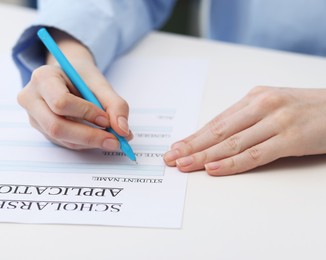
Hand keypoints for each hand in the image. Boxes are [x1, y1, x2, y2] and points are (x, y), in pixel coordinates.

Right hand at [17, 29, 131, 149]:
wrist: (68, 75)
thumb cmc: (81, 76)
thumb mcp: (100, 83)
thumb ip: (115, 105)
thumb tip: (123, 131)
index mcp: (43, 78)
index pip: (61, 102)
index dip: (85, 113)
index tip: (107, 119)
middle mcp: (31, 98)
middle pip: (56, 126)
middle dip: (89, 136)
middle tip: (115, 140)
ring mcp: (33, 117)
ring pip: (61, 138)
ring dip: (89, 142)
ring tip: (112, 138)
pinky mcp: (42, 130)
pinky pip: (64, 142)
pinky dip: (85, 143)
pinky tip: (98, 136)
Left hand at [164, 86, 325, 175]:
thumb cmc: (306, 108)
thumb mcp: (273, 105)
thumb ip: (247, 118)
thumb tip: (218, 137)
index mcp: (254, 97)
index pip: (217, 121)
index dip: (194, 136)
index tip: (176, 147)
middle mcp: (261, 105)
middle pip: (218, 130)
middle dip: (191, 146)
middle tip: (171, 158)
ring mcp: (276, 121)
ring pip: (231, 143)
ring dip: (204, 156)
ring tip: (184, 165)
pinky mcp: (290, 138)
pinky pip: (254, 154)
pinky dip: (231, 163)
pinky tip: (213, 169)